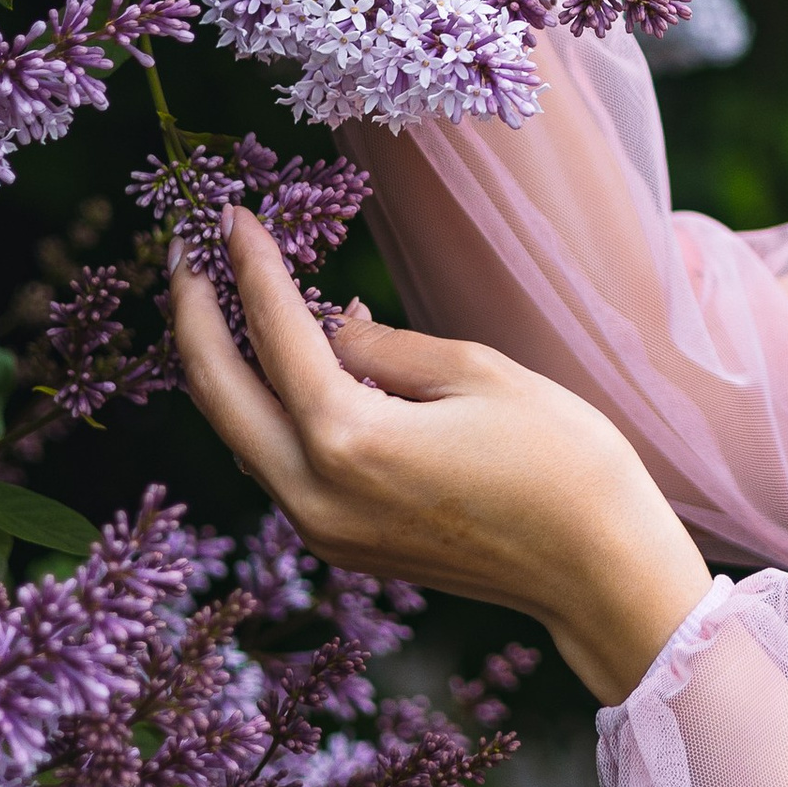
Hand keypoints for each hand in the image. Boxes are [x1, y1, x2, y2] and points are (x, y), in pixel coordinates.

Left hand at [170, 211, 710, 702]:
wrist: (601, 572)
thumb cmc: (562, 463)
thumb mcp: (478, 373)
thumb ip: (386, 347)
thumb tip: (333, 329)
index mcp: (348, 440)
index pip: (276, 333)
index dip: (249, 266)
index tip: (231, 214)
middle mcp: (316, 494)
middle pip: (220, 394)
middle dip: (194, 318)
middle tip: (187, 255)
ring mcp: (324, 530)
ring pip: (242, 436)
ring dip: (224, 367)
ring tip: (220, 301)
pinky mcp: (345, 547)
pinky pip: (281, 467)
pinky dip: (270, 410)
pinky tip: (289, 368)